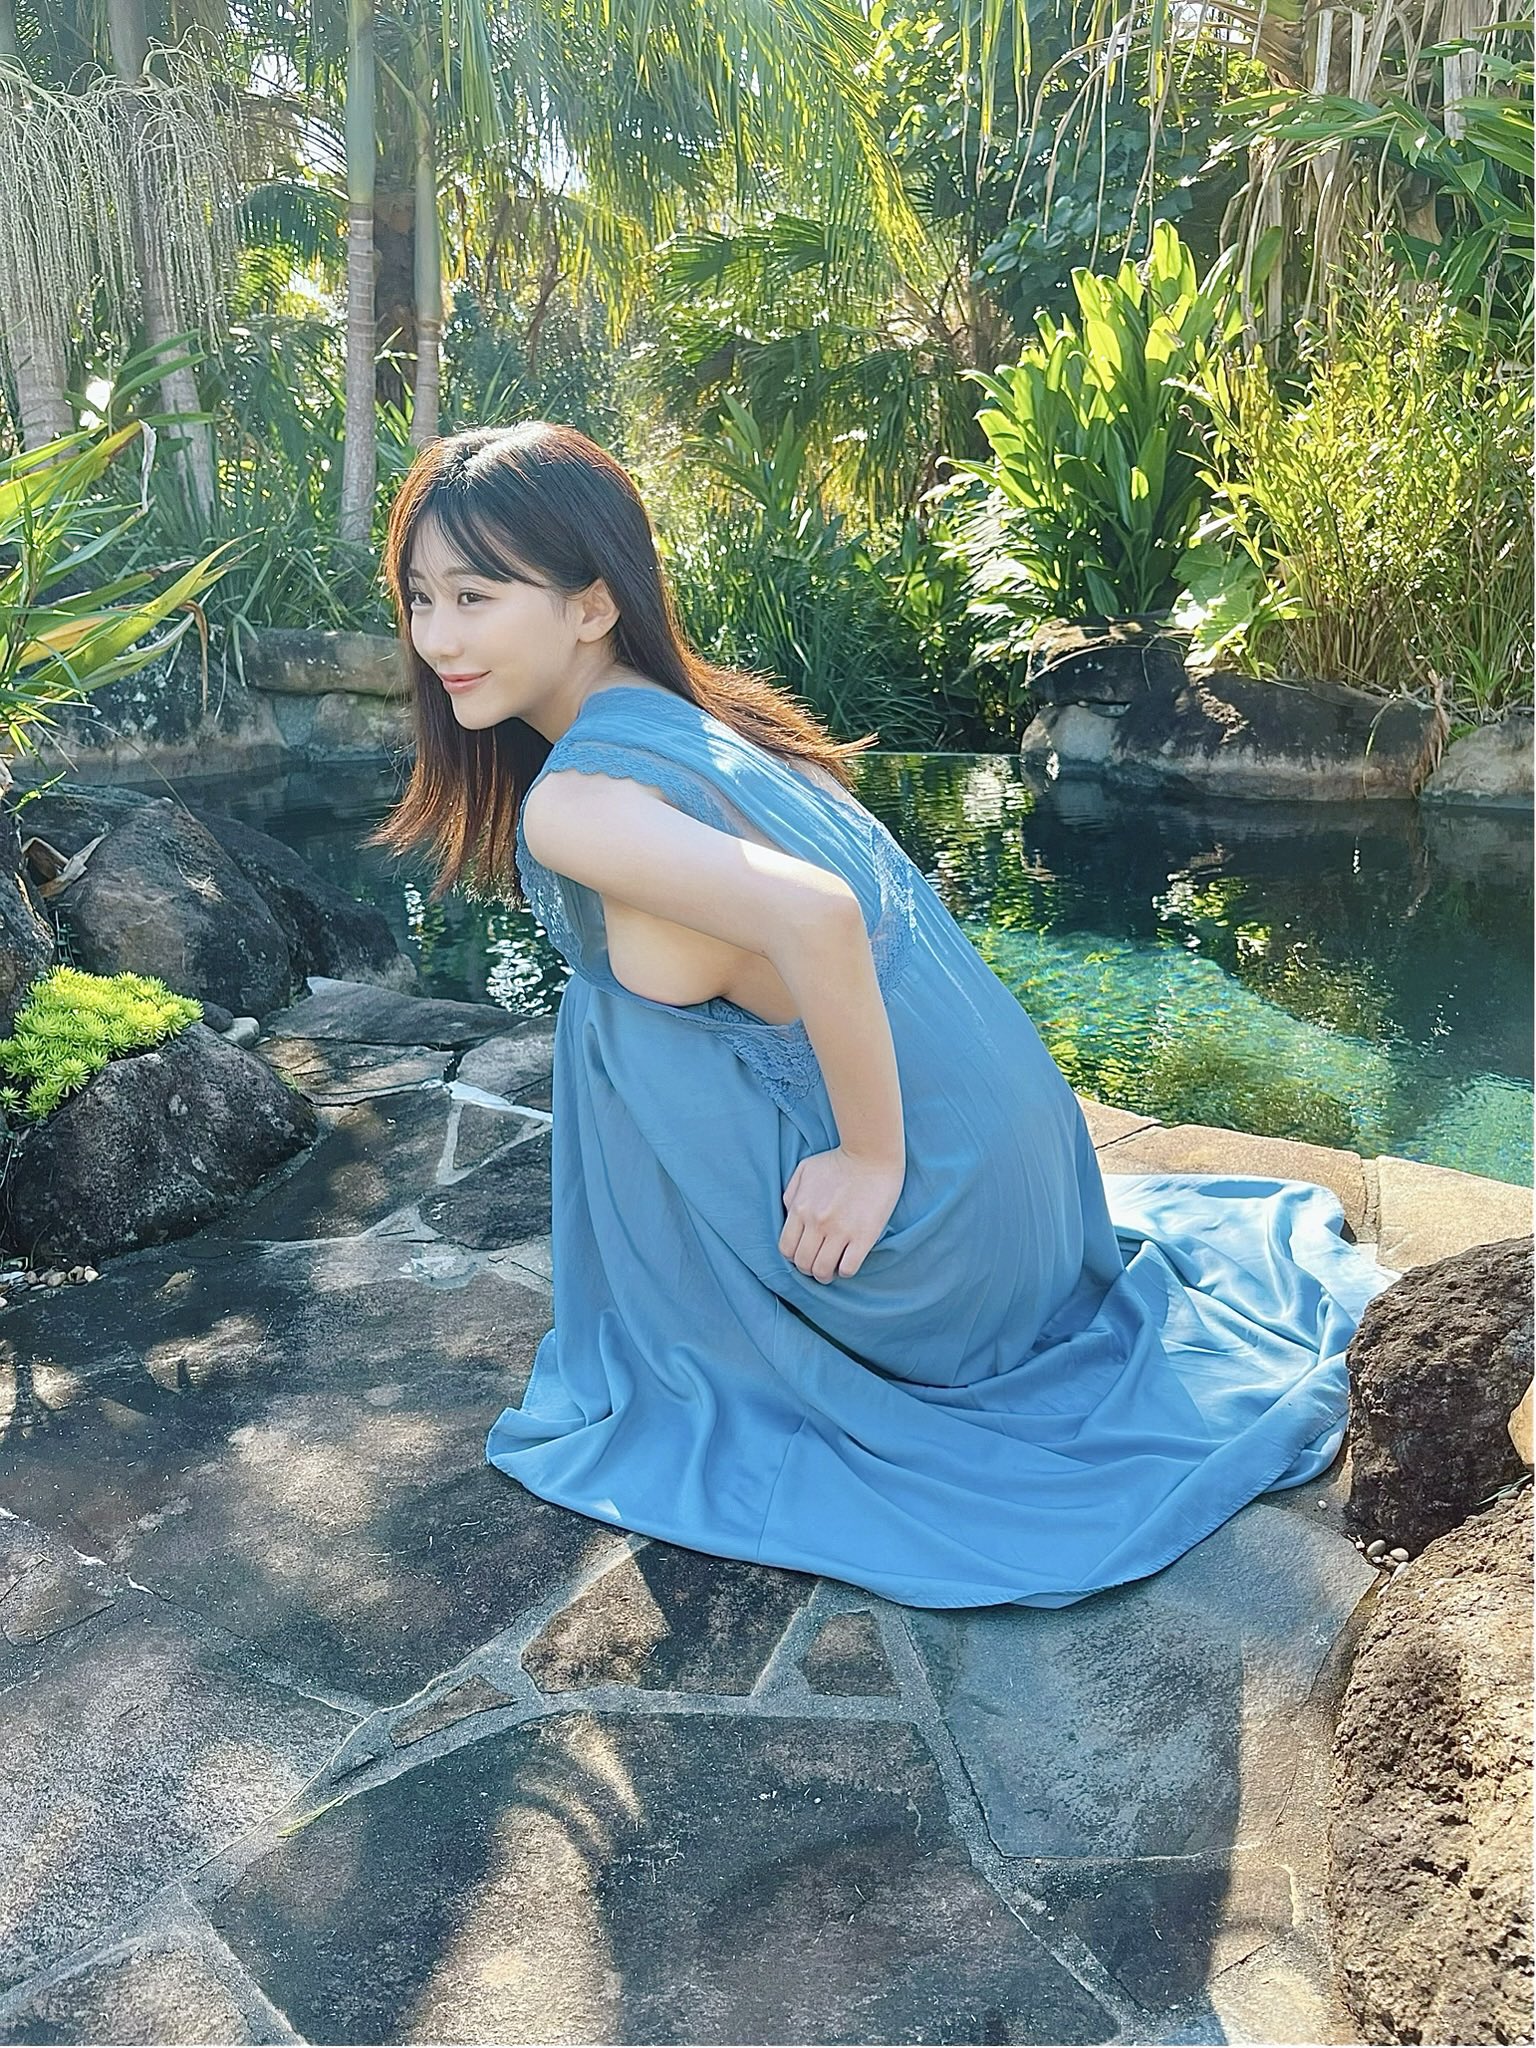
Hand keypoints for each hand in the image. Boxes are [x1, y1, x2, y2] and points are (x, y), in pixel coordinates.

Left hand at [780, 1145, 903, 1282]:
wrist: (871, 1153)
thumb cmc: (838, 1161)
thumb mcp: (804, 1170)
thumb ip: (791, 1194)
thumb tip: (789, 1214)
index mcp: (800, 1208)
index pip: (786, 1249)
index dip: (794, 1257)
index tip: (805, 1254)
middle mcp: (816, 1223)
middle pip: (803, 1263)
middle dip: (808, 1269)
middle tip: (818, 1264)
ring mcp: (840, 1231)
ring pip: (823, 1271)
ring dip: (825, 1275)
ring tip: (832, 1268)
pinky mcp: (863, 1236)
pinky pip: (848, 1268)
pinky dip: (845, 1271)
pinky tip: (848, 1261)